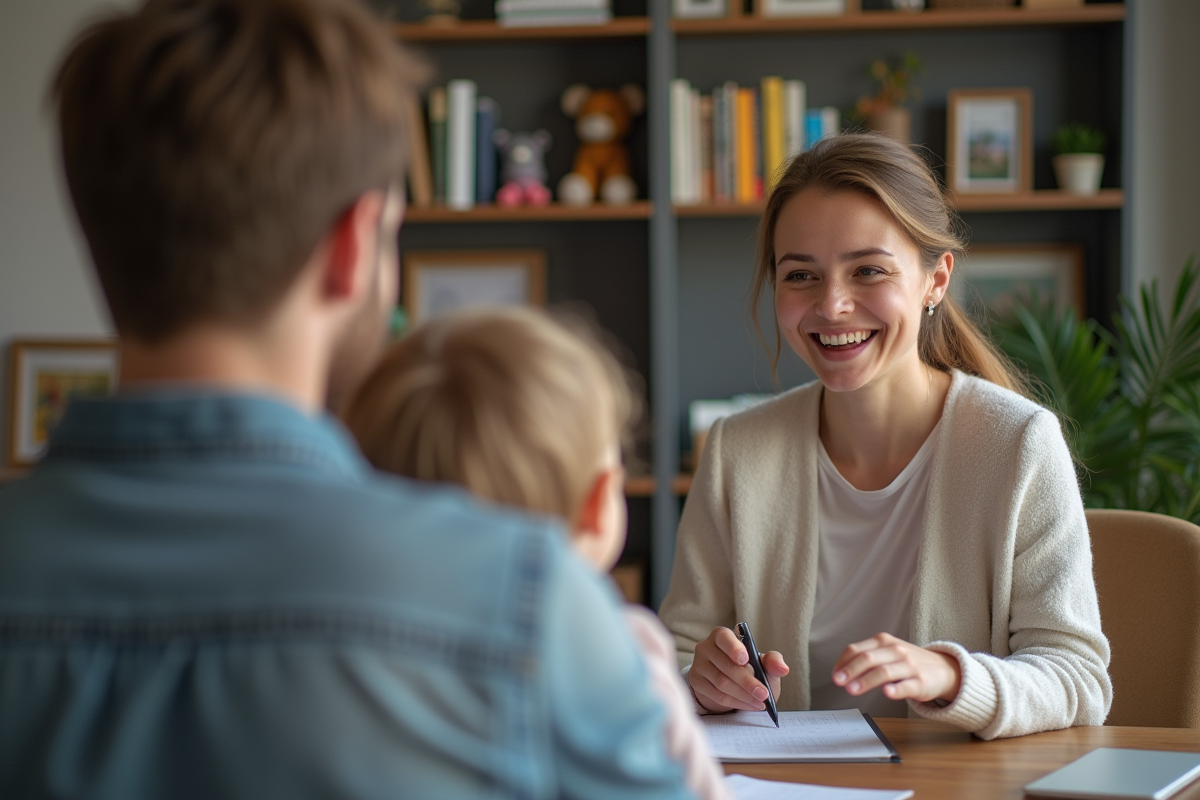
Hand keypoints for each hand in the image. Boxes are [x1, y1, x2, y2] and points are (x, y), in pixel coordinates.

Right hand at [687, 626, 788, 713]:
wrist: (729, 683)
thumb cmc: (748, 668)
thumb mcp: (763, 663)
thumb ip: (773, 661)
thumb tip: (783, 668)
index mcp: (721, 635)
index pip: (724, 638)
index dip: (734, 648)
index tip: (746, 660)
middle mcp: (705, 647)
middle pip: (726, 666)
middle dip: (747, 682)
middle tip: (764, 694)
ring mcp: (698, 665)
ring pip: (721, 682)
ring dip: (743, 695)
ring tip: (760, 702)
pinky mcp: (696, 682)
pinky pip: (716, 695)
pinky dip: (736, 702)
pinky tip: (749, 705)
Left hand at [832, 633, 961, 703]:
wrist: (943, 669)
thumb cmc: (907, 662)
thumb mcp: (886, 653)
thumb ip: (866, 659)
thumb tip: (841, 673)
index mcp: (883, 641)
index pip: (857, 649)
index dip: (843, 663)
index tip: (835, 676)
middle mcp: (896, 650)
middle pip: (868, 658)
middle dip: (851, 670)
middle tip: (839, 682)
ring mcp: (909, 666)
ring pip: (884, 672)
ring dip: (866, 680)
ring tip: (853, 689)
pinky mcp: (921, 682)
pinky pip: (907, 686)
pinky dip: (896, 689)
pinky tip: (887, 693)